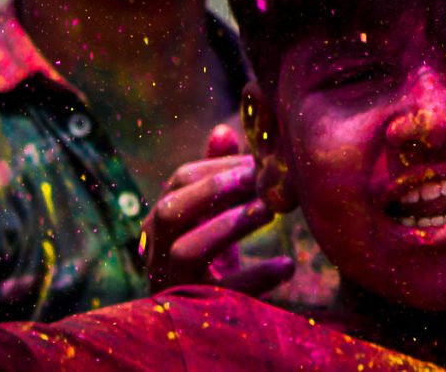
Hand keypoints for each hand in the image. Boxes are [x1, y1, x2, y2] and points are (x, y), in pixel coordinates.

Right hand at [142, 125, 294, 295]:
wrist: (200, 316)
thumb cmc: (209, 251)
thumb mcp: (210, 214)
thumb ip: (214, 175)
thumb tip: (222, 129)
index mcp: (161, 220)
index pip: (179, 181)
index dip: (217, 165)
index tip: (257, 158)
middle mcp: (157, 251)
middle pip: (170, 210)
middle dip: (214, 188)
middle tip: (258, 177)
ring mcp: (172, 282)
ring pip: (186, 249)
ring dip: (229, 225)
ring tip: (270, 210)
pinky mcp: (193, 312)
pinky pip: (222, 294)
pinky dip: (256, 276)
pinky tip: (287, 265)